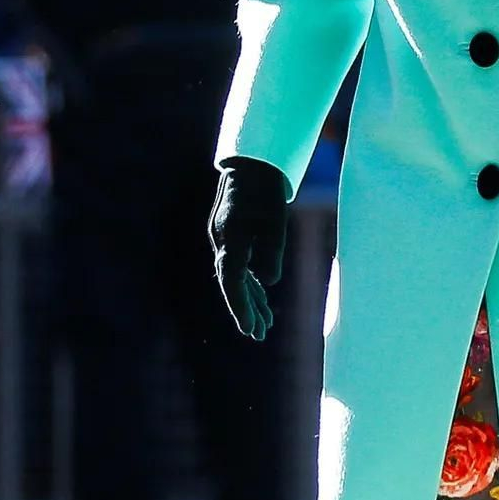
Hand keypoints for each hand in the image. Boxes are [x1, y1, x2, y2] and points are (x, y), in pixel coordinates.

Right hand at [208, 157, 288, 341]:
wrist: (253, 163)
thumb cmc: (266, 191)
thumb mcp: (275, 221)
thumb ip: (271, 252)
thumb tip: (268, 281)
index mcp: (229, 239)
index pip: (232, 281)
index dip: (240, 307)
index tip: (250, 329)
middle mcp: (222, 242)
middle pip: (232, 284)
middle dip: (246, 310)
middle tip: (259, 335)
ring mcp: (225, 239)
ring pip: (237, 277)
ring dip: (251, 299)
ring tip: (265, 325)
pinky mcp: (232, 236)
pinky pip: (239, 266)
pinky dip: (251, 283)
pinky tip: (262, 299)